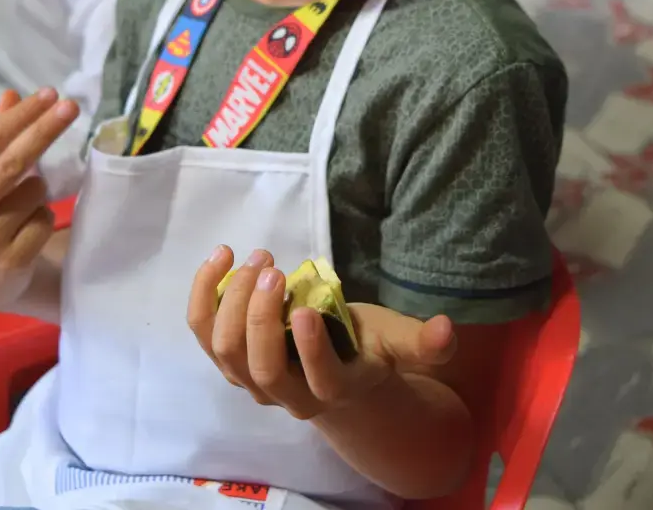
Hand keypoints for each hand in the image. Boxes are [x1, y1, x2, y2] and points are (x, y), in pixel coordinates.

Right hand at [0, 88, 78, 311]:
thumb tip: (12, 94)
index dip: (22, 115)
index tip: (51, 94)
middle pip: (12, 161)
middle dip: (44, 130)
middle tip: (72, 106)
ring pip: (35, 192)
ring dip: (40, 193)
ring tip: (21, 210)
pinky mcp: (7, 261)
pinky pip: (44, 221)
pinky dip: (43, 220)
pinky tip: (25, 233)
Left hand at [188, 247, 455, 421]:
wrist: (337, 378)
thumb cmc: (367, 351)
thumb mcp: (396, 342)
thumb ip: (422, 343)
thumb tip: (448, 330)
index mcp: (335, 389)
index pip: (319, 380)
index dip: (310, 349)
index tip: (304, 306)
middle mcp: (288, 394)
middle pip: (262, 368)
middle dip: (260, 318)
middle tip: (273, 269)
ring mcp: (253, 381)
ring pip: (227, 354)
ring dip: (232, 303)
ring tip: (256, 258)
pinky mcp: (229, 359)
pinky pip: (204, 333)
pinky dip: (205, 296)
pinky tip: (220, 258)